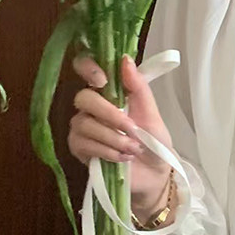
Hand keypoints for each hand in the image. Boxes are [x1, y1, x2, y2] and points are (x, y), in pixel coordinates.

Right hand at [68, 51, 174, 218]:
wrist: (155, 175)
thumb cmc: (154, 142)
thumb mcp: (151, 112)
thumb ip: (138, 87)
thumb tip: (125, 59)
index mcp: (109, 91)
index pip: (86, 67)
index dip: (88, 68)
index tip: (103, 80)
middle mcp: (91, 107)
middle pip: (83, 98)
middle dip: (109, 114)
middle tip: (131, 128)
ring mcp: (82, 128)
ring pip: (84, 124)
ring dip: (113, 138)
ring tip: (133, 149)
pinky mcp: (79, 149)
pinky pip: (84, 144)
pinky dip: (107, 151)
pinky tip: (122, 158)